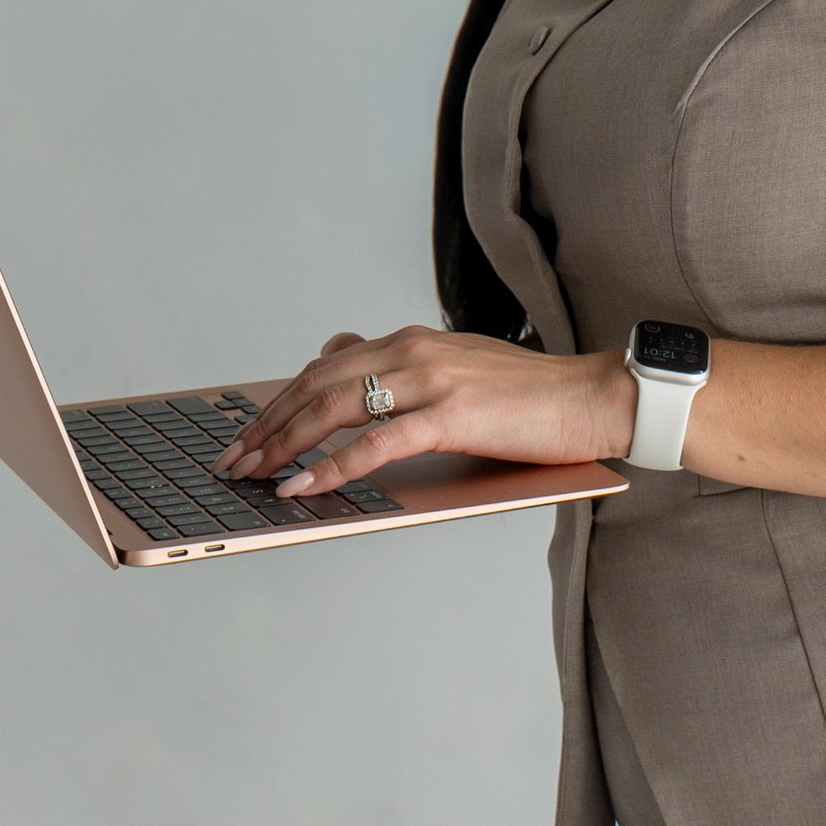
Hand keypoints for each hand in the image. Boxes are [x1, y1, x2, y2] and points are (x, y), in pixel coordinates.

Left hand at [218, 326, 634, 494]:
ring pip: (334, 408)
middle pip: (316, 385)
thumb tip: (342, 356)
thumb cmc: (531, 397)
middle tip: (232, 460)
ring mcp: (432, 380)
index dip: (280, 402)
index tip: (248, 434)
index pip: (324, 367)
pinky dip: (330, 466)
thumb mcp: (458, 367)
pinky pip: (375, 444)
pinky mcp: (452, 414)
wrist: (593, 397)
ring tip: (252, 474)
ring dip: (284, 444)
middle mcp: (414, 350)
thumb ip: (404, 366)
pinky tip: (302, 485)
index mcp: (411, 340)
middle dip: (266, 425)